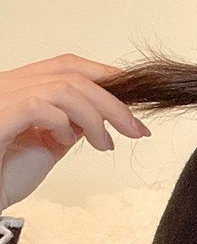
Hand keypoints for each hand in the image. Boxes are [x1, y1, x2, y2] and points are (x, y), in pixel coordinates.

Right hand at [0, 54, 151, 212]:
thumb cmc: (4, 177)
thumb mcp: (48, 147)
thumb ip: (70, 126)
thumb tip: (97, 116)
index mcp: (20, 88)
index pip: (66, 66)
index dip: (104, 75)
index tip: (133, 96)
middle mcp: (8, 85)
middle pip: (71, 75)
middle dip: (112, 102)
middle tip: (136, 129)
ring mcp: (1, 99)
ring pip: (62, 88)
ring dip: (95, 117)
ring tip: (105, 144)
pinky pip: (39, 107)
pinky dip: (62, 123)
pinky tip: (66, 141)